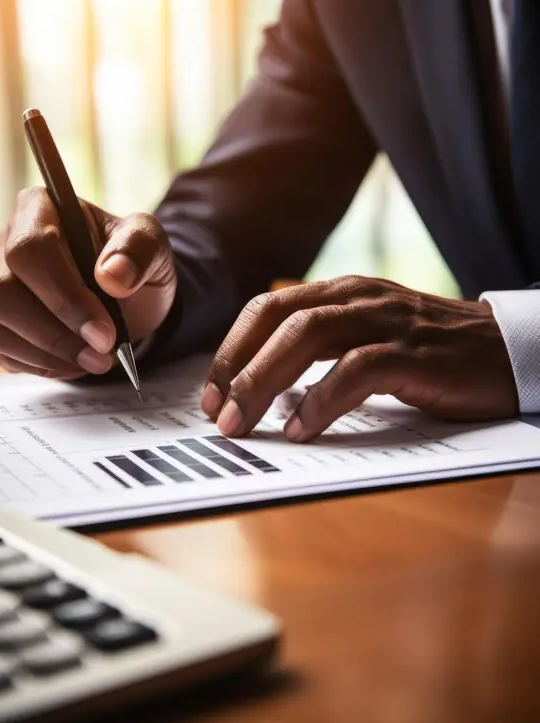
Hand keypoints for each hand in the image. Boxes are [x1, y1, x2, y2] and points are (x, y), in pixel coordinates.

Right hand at [0, 187, 176, 378]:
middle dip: (57, 329)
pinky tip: (77, 362)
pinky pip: (3, 350)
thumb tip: (112, 275)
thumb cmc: (134, 264)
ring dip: (52, 351)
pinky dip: (44, 364)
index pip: (31, 246)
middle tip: (103, 348)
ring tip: (97, 360)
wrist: (131, 301)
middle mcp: (6, 243)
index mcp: (40, 209)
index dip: (64, 293)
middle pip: (4, 289)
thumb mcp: (153, 247)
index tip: (104, 327)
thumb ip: (139, 249)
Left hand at [200, 276, 517, 441]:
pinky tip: (303, 428)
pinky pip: (357, 369)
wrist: (510, 351)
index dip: (232, 348)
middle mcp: (359, 299)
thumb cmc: (434, 353)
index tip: (211, 392)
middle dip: (238, 366)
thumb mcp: (370, 337)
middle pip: (278, 318)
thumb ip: (324, 349)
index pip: (268, 307)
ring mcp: (388, 322)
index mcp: (343, 293)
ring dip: (266, 381)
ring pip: (308, 336)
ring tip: (242, 422)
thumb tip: (266, 389)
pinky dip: (322, 399)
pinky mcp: (416, 353)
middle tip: (216, 412)